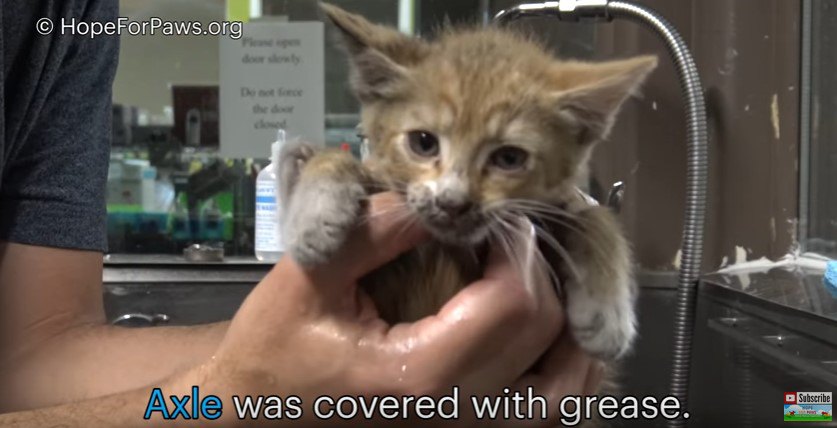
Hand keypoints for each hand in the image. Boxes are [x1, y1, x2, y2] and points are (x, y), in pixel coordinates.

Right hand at [195, 192, 600, 426]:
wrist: (252, 413)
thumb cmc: (271, 353)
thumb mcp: (308, 278)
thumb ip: (377, 232)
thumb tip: (439, 203)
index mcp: (421, 372)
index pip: (515, 302)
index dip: (516, 246)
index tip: (491, 218)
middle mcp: (457, 412)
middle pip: (547, 332)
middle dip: (538, 269)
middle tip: (504, 237)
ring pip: (565, 387)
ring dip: (568, 326)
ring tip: (540, 280)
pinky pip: (545, 412)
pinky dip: (564, 373)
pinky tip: (552, 340)